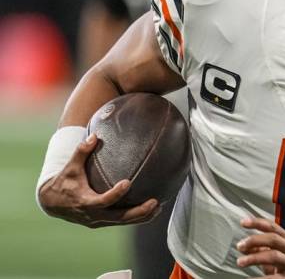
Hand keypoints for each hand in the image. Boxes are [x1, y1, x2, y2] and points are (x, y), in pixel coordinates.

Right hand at [37, 134, 158, 227]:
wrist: (52, 202)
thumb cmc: (64, 181)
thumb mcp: (70, 167)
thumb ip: (81, 151)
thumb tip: (94, 135)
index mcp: (85, 202)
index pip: (103, 200)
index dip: (115, 193)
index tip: (127, 182)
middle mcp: (93, 215)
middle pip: (119, 217)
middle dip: (138, 211)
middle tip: (155, 202)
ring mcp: (98, 221)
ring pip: (123, 222)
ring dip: (142, 216)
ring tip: (159, 206)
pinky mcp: (102, 222)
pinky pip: (121, 222)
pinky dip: (136, 218)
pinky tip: (152, 210)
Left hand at [237, 217, 284, 278]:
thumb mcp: (279, 252)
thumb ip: (262, 249)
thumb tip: (243, 247)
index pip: (272, 227)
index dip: (257, 223)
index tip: (243, 222)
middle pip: (273, 239)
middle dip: (254, 240)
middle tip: (240, 245)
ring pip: (273, 256)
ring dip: (254, 258)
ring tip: (240, 262)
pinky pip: (273, 277)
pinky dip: (259, 278)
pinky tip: (251, 278)